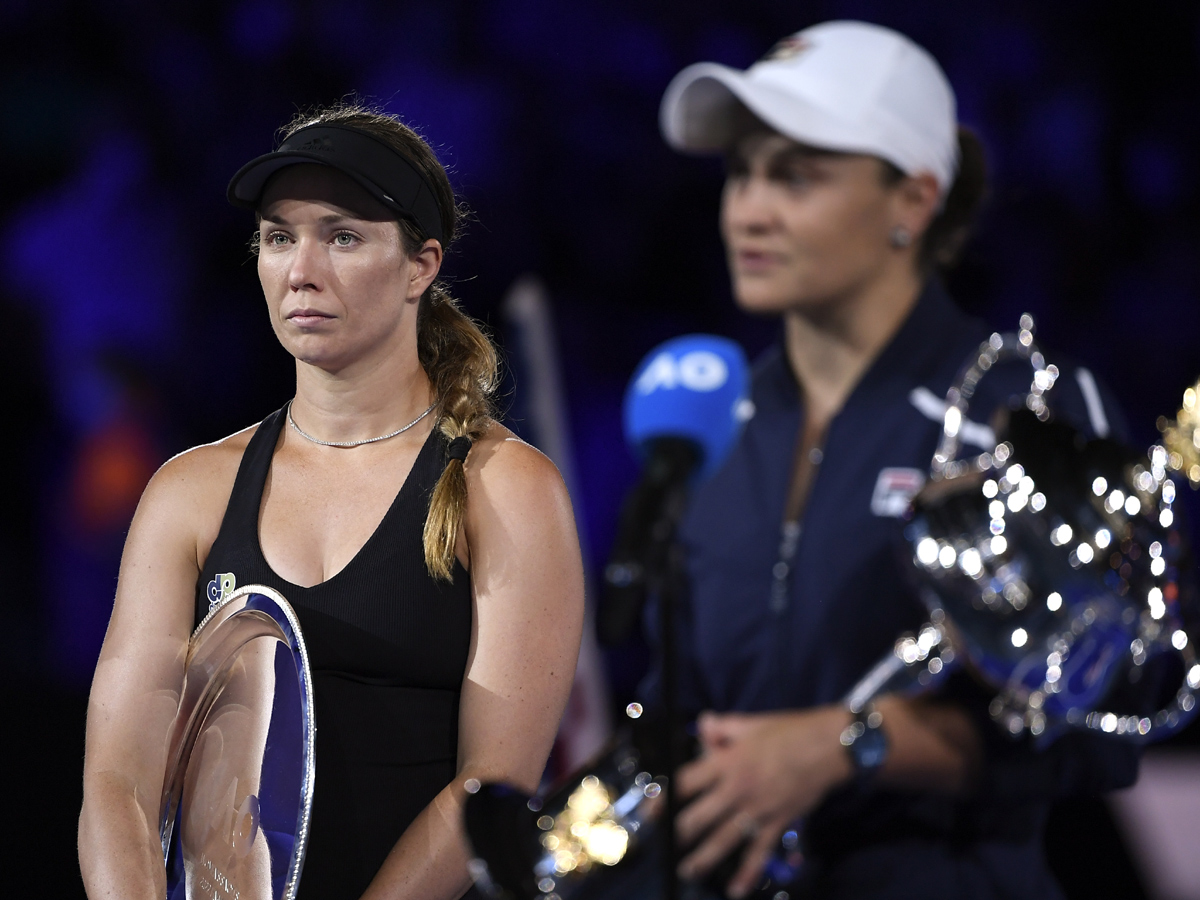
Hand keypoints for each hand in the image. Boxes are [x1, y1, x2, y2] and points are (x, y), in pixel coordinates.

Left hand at [673, 707, 852, 897]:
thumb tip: (703, 725)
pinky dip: (748, 873)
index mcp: (727, 762)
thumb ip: (722, 727)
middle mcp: (737, 789)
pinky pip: (759, 852)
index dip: (664, 797)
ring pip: (724, 839)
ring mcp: (757, 809)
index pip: (685, 783)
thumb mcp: (750, 723)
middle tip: (666, 843)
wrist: (830, 746)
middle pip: (699, 817)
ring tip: (688, 870)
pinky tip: (736, 890)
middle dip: (679, 833)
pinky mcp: (777, 822)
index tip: (652, 811)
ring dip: (703, 858)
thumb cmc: (790, 731)